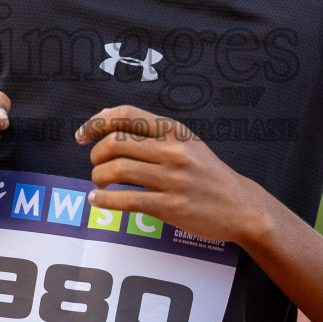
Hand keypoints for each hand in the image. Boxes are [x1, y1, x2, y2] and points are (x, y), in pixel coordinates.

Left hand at [76, 105, 269, 244]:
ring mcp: (173, 179)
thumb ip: (152, 132)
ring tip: (99, 183)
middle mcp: (174, 150)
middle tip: (96, 165)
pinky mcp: (171, 206)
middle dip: (96, 154)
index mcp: (175, 130)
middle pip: (116, 143)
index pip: (127, 114)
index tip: (82, 135)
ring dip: (98, 177)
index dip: (96, 122)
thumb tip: (105, 118)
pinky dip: (105, 201)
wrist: (241, 205)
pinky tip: (98, 201)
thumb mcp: (187, 142)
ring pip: (118, 170)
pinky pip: (127, 200)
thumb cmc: (206, 173)